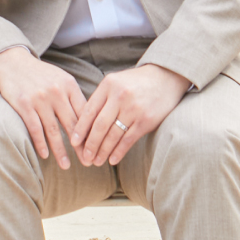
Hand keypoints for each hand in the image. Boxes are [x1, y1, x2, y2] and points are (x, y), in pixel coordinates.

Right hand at [0, 47, 86, 170]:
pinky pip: (35, 128)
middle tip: (87, 162)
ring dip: (60, 151)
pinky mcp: (24, 104)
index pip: (84, 113)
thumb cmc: (41, 74)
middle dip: (81, 147)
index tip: (96, 148)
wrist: (13, 63)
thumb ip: (74, 96)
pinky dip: (41, 143)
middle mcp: (56, 92)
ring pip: (53, 130)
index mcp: (69, 85)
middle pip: (72, 125)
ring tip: (66, 166)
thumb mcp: (61, 79)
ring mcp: (40, 99)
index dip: (91, 133)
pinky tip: (45, 155)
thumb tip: (90, 120)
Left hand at [70, 64, 190, 166]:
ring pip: (113, 135)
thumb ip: (101, 99)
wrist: (166, 78)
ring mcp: (133, 108)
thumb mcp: (115, 82)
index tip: (73, 142)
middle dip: (90, 144)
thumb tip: (83, 123)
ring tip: (96, 162)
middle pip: (99, 125)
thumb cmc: (136, 82)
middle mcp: (119, 96)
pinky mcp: (146, 120)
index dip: (80, 129)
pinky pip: (128, 139)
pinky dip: (119, 151)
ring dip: (103, 151)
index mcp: (108, 85)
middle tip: (84, 158)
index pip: (89, 110)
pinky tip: (112, 160)